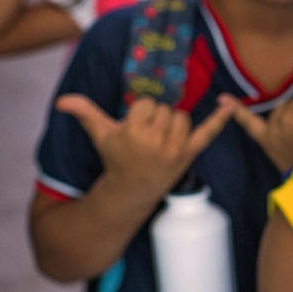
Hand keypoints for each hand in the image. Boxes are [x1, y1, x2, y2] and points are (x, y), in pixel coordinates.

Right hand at [55, 93, 236, 203]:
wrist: (132, 190)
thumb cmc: (116, 158)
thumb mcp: (100, 134)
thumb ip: (85, 112)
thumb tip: (61, 101)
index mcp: (135, 132)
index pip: (146, 103)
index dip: (139, 113)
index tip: (134, 128)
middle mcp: (157, 141)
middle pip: (165, 108)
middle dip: (155, 118)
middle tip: (146, 137)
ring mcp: (176, 148)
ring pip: (181, 116)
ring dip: (172, 123)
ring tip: (160, 139)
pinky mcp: (190, 153)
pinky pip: (209, 132)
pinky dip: (222, 118)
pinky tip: (231, 103)